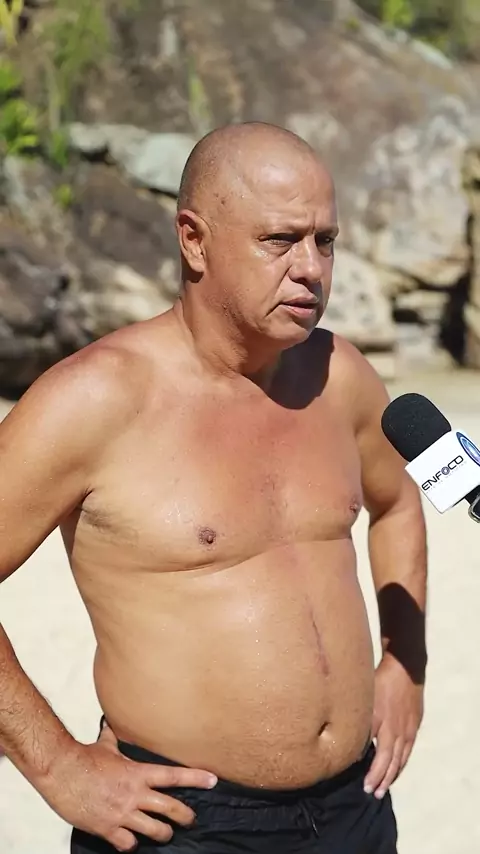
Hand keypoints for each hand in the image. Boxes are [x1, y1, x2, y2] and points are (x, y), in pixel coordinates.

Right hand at [41, 722, 216, 851]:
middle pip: (171, 809)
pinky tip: (131, 841)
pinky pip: (128, 844)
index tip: (212, 780)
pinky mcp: (108, 829)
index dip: (196, 778)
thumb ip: (116, 739)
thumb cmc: (83, 758)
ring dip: (163, 833)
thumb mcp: (106, 746)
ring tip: (166, 833)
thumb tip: (114, 725)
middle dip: (186, 816)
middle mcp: (134, 795)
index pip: (174, 776)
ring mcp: (122, 814)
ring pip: (155, 831)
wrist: (61, 772)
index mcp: (137, 773)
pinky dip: (132, 844)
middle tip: (192, 818)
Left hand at [364, 653, 423, 799]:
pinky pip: (407, 750)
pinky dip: (401, 763)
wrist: (405, 669)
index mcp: (384, 725)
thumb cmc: (380, 681)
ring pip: (400, 759)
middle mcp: (397, 731)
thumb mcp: (366, 699)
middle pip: (390, 762)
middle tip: (373, 792)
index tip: (365, 786)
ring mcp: (407, 730)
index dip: (373, 774)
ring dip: (392, 775)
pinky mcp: (413, 726)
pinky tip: (396, 769)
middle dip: (381, 779)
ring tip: (383, 788)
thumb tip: (351, 741)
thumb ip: (359, 722)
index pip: (379, 757)